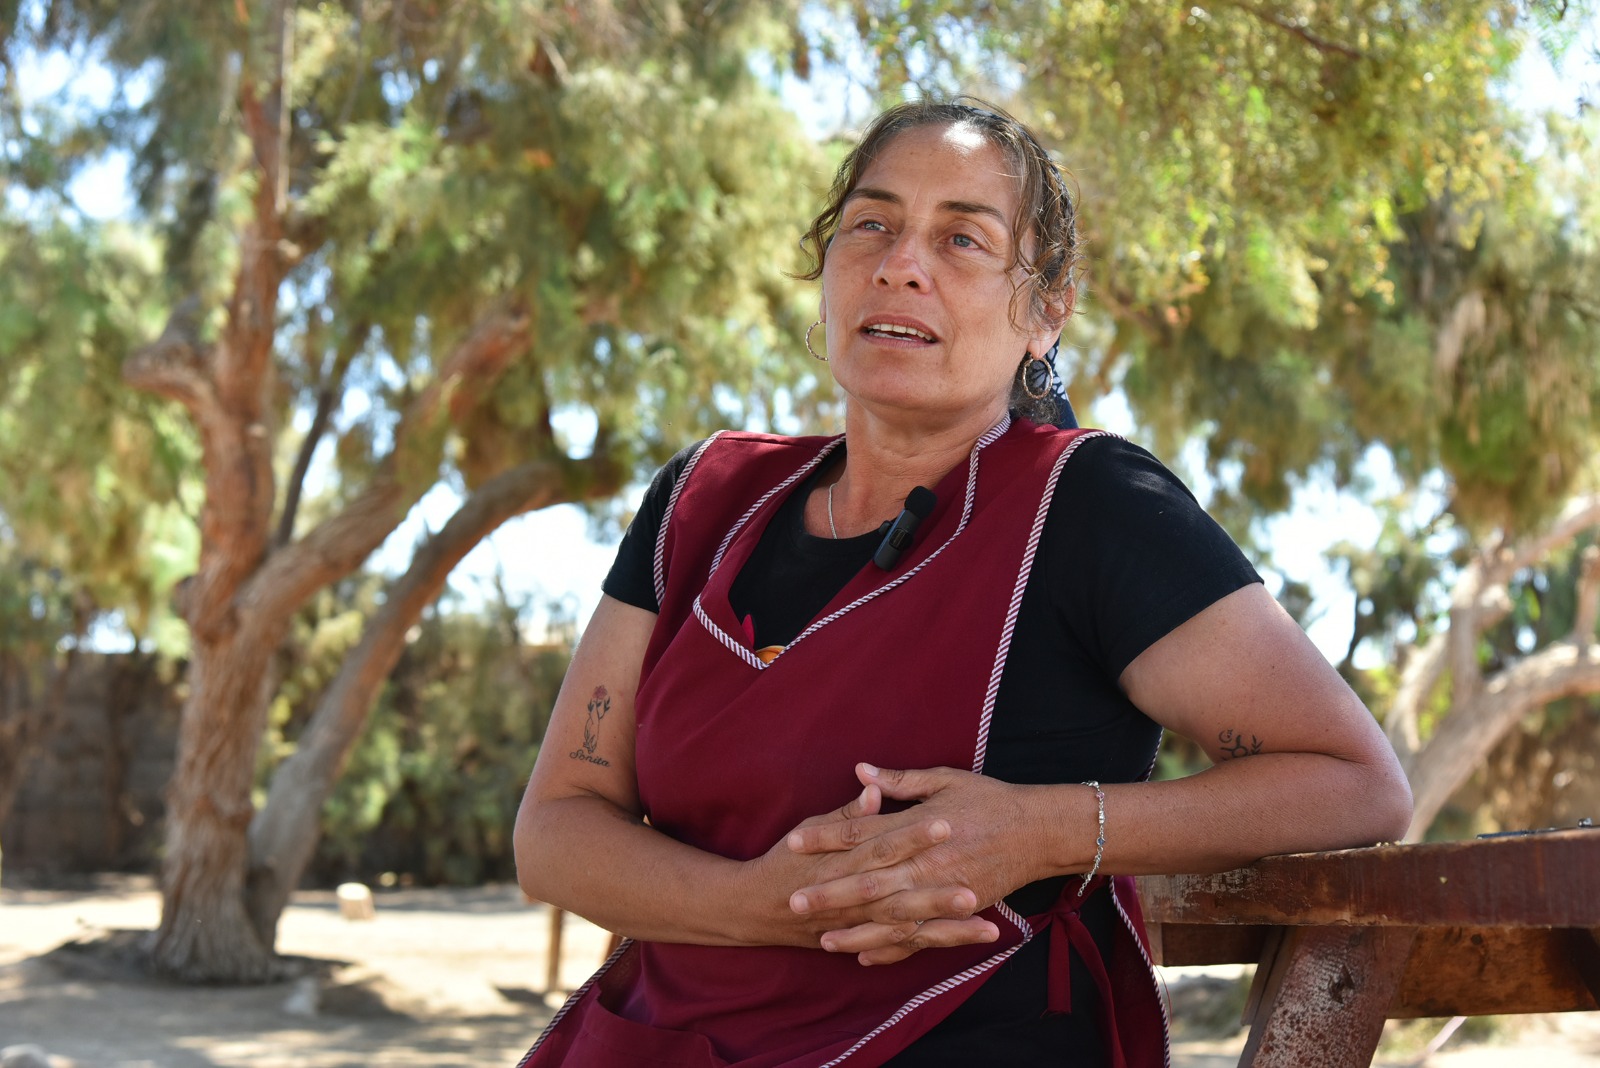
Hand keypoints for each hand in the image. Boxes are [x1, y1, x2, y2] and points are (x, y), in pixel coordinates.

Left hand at [787, 763, 1040, 963]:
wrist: (1038, 831)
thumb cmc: (989, 800)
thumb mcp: (944, 780)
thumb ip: (900, 782)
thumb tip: (859, 772)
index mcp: (919, 827)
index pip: (862, 832)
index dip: (826, 838)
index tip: (793, 843)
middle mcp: (927, 863)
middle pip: (869, 880)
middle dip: (829, 892)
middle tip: (793, 901)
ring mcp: (943, 892)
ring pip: (892, 917)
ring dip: (855, 930)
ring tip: (822, 939)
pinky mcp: (959, 912)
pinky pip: (921, 937)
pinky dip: (893, 950)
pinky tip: (864, 958)